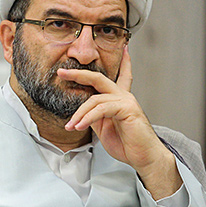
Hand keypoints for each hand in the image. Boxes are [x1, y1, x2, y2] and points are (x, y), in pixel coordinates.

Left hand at [58, 46, 180, 198]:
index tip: (123, 48)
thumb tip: (80, 111)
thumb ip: (94, 116)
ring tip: (71, 126)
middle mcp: (124, 96)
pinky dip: (87, 117)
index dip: (122, 62)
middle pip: (99, 79)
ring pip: (95, 99)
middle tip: (61, 72)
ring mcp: (126, 101)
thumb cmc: (127, 144)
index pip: (121, 76)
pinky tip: (79, 126)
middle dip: (78, 74)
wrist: (144, 157)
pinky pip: (101, 109)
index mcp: (120, 99)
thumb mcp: (103, 128)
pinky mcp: (127, 109)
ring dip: (79, 113)